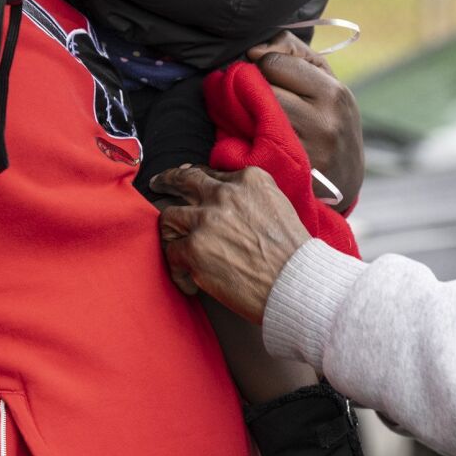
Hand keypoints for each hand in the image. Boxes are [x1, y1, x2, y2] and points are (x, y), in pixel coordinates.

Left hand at [153, 165, 311, 320]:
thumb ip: (251, 196)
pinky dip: (178, 269)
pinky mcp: (195, 249)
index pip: (210, 173)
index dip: (195, 179)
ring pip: (168, 216)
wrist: (297, 282)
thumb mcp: (278, 205)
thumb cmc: (293, 252)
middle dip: (167, 181)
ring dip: (170, 232)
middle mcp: (224, 194)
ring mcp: (206, 220)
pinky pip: (171, 252)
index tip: (187, 183)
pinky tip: (189, 281)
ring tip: (174, 246)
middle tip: (158, 185)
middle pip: (183, 181)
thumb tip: (228, 201)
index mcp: (248, 180)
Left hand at [247, 32, 364, 207]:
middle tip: (258, 98)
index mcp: (335, 93)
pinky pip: (253, 145)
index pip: (274, 62)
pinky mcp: (291, 173)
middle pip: (262, 89)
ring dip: (249, 113)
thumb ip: (291, 51)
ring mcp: (308, 151)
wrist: (345, 180)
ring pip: (255, 116)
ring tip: (258, 118)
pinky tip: (258, 140)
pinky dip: (249, 139)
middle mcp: (325, 122)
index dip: (264, 67)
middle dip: (254, 89)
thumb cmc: (328, 119)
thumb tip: (254, 51)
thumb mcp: (324, 79)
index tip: (266, 77)